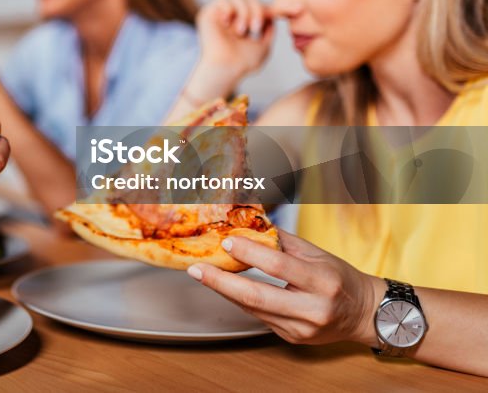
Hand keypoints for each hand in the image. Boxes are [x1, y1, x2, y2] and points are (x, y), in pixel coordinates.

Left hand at [188, 231, 382, 345]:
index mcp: (323, 281)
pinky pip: (259, 317)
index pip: (280, 266)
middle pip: (258, 296)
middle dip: (221, 282)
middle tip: (196, 269)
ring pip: (253, 309)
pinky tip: (227, 288)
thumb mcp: (318, 253)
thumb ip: (283, 241)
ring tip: (204, 274)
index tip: (226, 243)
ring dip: (225, 290)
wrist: (365, 314)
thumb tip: (251, 223)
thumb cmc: (341, 278)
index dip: (250, 254)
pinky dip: (241, 300)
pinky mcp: (293, 338)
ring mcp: (302, 328)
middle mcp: (313, 309)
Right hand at [195, 0, 274, 84]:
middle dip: (256, 10)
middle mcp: (232, 18)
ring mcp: (220, 15)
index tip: (280, 16)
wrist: (226, 68)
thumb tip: (271, 17)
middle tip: (255, 27)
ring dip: (244, 12)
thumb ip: (269, 31)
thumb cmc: (243, 63)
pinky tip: (228, 23)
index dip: (268, 9)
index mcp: (244, 24)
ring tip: (241, 31)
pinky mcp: (208, 14)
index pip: (258, 6)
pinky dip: (229, 9)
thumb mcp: (264, 46)